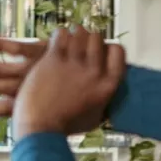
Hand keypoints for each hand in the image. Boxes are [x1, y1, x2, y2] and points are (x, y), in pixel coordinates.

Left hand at [11, 28, 125, 138]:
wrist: (42, 128)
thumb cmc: (67, 126)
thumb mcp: (95, 117)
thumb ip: (103, 100)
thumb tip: (109, 89)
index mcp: (107, 87)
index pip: (118, 51)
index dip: (108, 47)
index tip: (100, 53)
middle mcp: (94, 73)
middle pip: (98, 38)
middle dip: (88, 39)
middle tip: (80, 48)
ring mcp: (74, 65)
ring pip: (79, 32)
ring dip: (73, 36)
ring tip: (67, 45)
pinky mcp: (55, 59)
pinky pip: (61, 34)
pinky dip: (59, 36)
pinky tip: (56, 47)